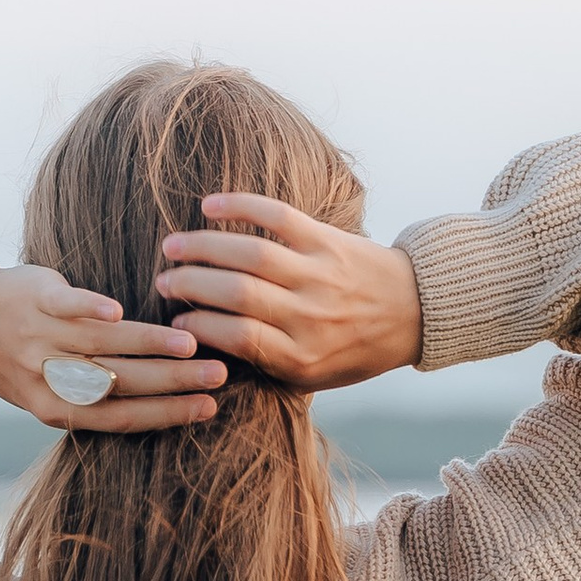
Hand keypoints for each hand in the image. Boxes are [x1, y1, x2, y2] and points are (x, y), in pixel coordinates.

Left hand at [0, 263, 228, 433]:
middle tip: (217, 376)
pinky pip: (65, 306)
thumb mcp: (48, 393)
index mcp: (54, 408)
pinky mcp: (36, 299)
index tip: (209, 408)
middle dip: (173, 382)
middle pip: (120, 383)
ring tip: (192, 346)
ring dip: (149, 346)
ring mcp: (40, 337)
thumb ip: (95, 399)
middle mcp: (48, 377)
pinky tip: (119, 312)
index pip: (120, 417)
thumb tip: (165, 405)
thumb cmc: (22, 360)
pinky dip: (90, 309)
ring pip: (101, 346)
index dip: (166, 414)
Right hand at [156, 196, 422, 391]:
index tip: (175, 321)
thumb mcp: (316, 375)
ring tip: (173, 246)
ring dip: (204, 246)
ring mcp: (320, 274)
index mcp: (304, 357)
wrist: (417, 310)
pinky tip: (211, 206)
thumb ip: (269, 363)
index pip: (238, 338)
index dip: (198, 327)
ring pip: (250, 254)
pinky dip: (242, 206)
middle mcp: (311, 316)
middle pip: (236, 294)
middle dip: (190, 284)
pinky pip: (279, 216)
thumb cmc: (357, 348)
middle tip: (163, 281)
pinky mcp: (329, 239)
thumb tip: (207, 347)